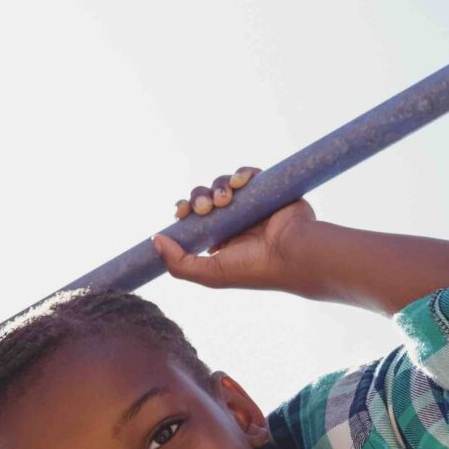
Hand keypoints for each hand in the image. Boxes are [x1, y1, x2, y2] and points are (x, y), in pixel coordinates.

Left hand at [151, 168, 313, 292]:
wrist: (293, 255)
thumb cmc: (255, 269)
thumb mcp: (211, 274)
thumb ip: (179, 263)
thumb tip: (155, 240)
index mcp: (221, 239)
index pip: (195, 218)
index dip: (185, 210)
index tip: (181, 212)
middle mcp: (235, 221)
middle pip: (206, 197)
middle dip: (199, 198)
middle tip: (206, 208)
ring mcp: (252, 204)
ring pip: (224, 184)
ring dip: (219, 187)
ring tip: (226, 200)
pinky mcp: (268, 189)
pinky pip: (248, 173)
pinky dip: (240, 173)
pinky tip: (240, 183)